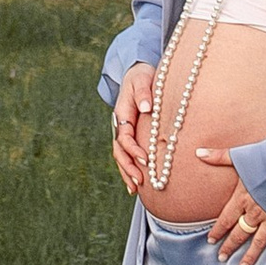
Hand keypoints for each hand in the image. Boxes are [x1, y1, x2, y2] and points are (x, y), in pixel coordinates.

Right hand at [112, 63, 155, 196]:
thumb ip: (143, 92)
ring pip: (121, 156)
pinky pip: (127, 155)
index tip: (145, 159)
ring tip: (135, 189)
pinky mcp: (131, 136)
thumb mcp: (142, 78)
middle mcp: (120, 125)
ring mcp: (124, 132)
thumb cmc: (142, 76)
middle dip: (128, 168)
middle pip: (119, 151)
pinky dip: (129, 170)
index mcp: (122, 113)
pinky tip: (135, 185)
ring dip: (127, 173)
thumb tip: (146, 107)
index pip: (124, 136)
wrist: (139, 74)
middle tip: (139, 182)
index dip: (133, 149)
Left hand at [195, 146, 265, 264]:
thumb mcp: (240, 155)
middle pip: (239, 233)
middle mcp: (255, 212)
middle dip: (229, 246)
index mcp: (242, 198)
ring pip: (258, 242)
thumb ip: (218, 156)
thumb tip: (198, 152)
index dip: (217, 231)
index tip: (210, 241)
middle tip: (222, 258)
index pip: (225, 219)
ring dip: (250, 256)